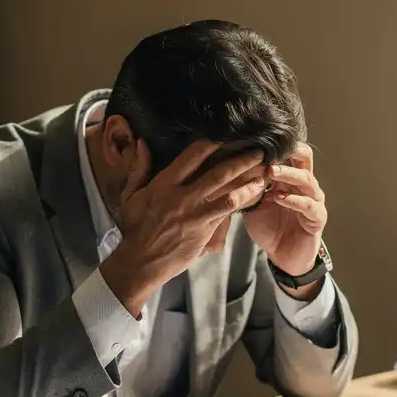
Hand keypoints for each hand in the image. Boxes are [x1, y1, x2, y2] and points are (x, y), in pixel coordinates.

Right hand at [101, 139, 266, 315]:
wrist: (141, 260)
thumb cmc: (135, 227)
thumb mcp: (131, 195)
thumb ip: (139, 168)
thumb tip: (142, 143)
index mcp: (164, 183)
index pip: (192, 156)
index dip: (211, 143)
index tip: (226, 135)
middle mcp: (183, 196)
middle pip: (218, 172)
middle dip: (240, 159)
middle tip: (258, 150)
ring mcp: (196, 214)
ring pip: (229, 193)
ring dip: (249, 182)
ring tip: (264, 172)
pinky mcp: (205, 230)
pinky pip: (228, 213)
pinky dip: (242, 201)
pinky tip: (255, 195)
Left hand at [242, 142, 326, 289]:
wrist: (283, 257)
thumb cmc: (270, 229)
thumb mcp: (254, 205)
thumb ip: (247, 189)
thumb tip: (228, 171)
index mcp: (289, 179)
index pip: (289, 153)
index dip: (275, 146)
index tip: (256, 140)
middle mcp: (304, 185)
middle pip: (304, 158)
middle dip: (288, 151)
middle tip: (269, 151)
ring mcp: (313, 200)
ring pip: (307, 180)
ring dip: (288, 174)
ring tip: (271, 172)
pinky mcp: (317, 218)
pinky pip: (309, 205)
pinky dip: (294, 200)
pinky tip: (280, 197)